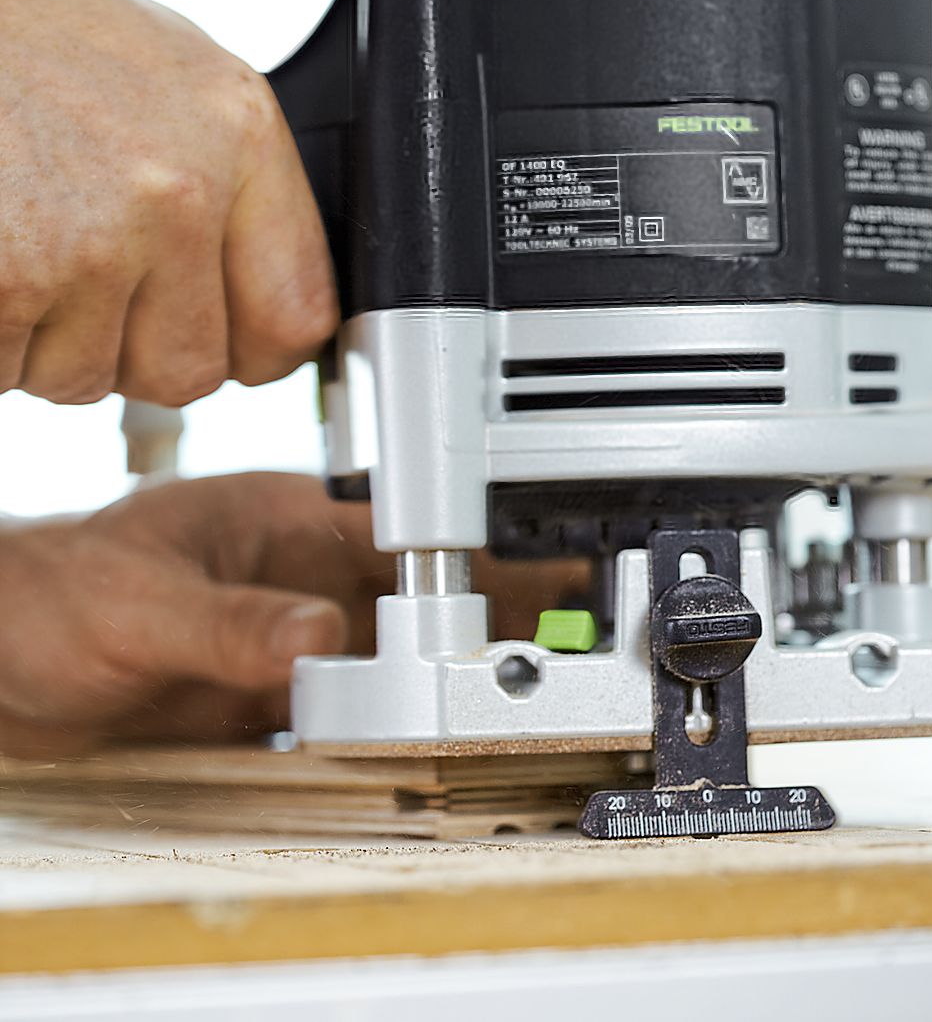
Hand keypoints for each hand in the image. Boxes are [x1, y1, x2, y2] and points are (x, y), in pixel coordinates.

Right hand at [0, 0, 335, 404]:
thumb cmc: (31, 42)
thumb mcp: (170, 76)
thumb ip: (233, 183)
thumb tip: (264, 287)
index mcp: (238, 134)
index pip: (295, 316)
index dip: (252, 349)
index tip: (225, 339)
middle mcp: (177, 191)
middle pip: (189, 372)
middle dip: (130, 353)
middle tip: (85, 283)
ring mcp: (90, 242)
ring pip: (85, 379)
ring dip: (44, 342)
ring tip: (20, 244)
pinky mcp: (8, 280)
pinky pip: (7, 371)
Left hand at [0, 473, 585, 757]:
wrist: (3, 666)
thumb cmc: (53, 596)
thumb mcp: (139, 606)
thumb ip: (230, 624)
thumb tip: (319, 638)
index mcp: (279, 519)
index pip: (397, 531)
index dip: (469, 555)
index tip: (533, 580)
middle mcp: (299, 574)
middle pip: (416, 595)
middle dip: (482, 620)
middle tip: (549, 650)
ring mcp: (292, 635)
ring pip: (396, 653)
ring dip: (447, 674)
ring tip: (513, 694)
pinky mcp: (276, 693)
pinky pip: (355, 708)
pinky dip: (395, 723)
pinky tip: (430, 739)